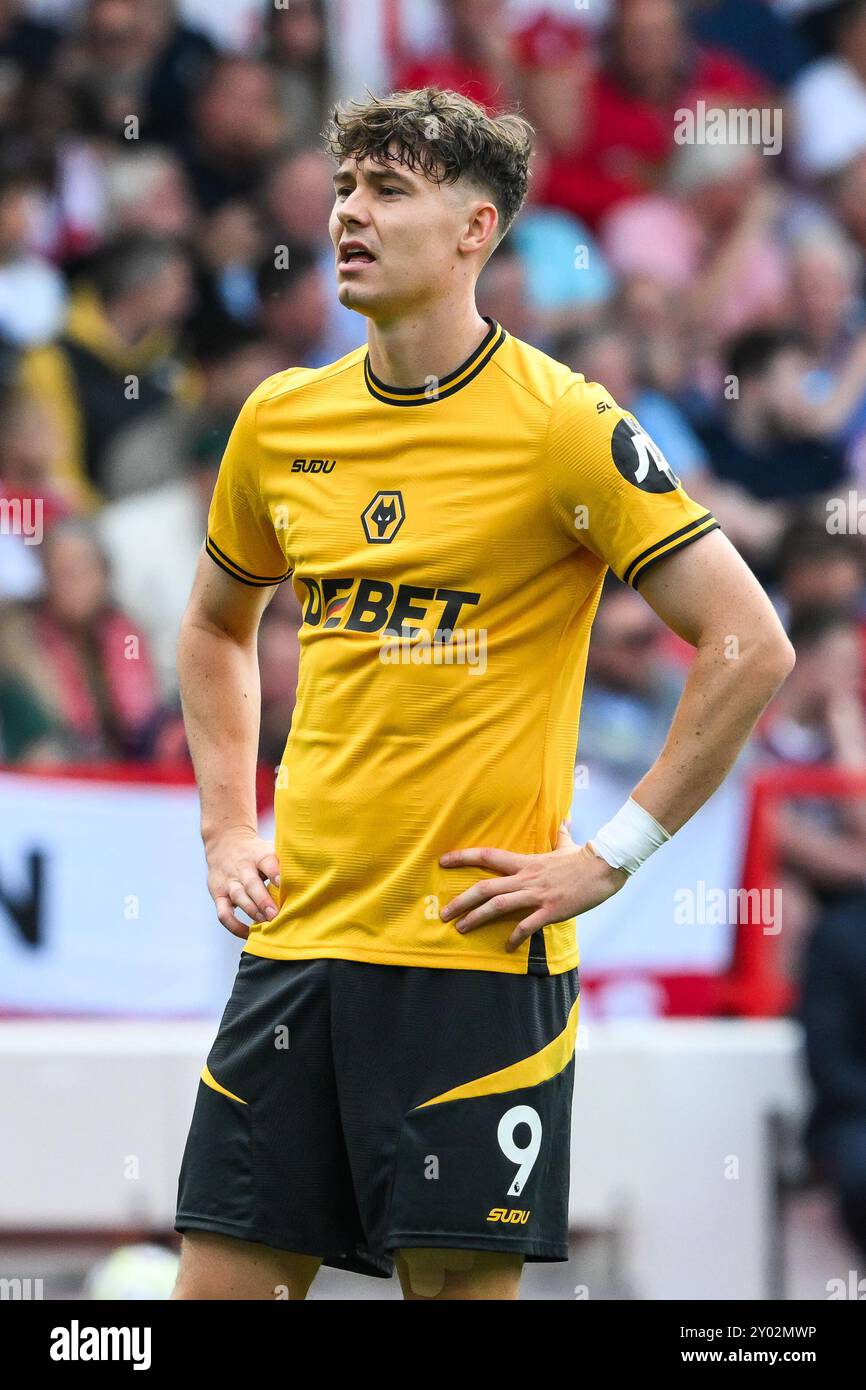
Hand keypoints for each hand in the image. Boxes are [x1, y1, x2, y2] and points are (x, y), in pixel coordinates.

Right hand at [204, 826, 280, 937]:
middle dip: (263, 900)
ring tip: (265, 924)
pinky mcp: (218, 894)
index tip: (284, 884)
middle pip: (251, 883)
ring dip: (252, 911)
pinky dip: (234, 926)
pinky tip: (248, 934)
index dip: (275, 873)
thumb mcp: (270, 849)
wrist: (224, 843)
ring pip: (238, 897)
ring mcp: (229, 882)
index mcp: (258, 855)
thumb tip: (316, 873)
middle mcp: (243, 868)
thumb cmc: (257, 852)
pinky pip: (223, 913)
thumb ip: (287, 861)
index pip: (267, 862)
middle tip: (276, 915)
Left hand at [439, 825, 628, 952]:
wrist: (605, 867)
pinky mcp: (551, 910)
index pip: (487, 856)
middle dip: (461, 901)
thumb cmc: (585, 858)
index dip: (463, 857)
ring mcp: (537, 895)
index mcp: (526, 862)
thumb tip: (565, 821)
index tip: (442, 861)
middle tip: (443, 913)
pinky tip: (507, 947)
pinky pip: (527, 926)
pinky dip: (515, 937)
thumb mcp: (568, 844)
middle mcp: (526, 878)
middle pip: (485, 887)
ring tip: (460, 929)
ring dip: (476, 918)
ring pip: (498, 906)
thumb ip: (562, 834)